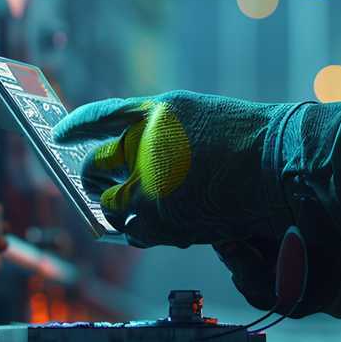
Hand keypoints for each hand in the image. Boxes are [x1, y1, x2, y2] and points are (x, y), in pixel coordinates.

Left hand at [52, 91, 340, 247]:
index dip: (78, 127)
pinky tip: (159, 220)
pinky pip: (134, 229)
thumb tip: (124, 162)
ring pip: (112, 204)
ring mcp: (151, 180)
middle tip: (101, 181)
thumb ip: (159, 132)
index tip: (59, 135)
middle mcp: (146, 143)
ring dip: (120, 208)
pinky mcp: (161, 215)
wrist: (281, 164)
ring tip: (140, 205)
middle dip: (94, 177)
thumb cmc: (249, 141)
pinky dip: (142, 229)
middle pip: (95, 166)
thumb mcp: (199, 118)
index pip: (101, 118)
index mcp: (158, 112)